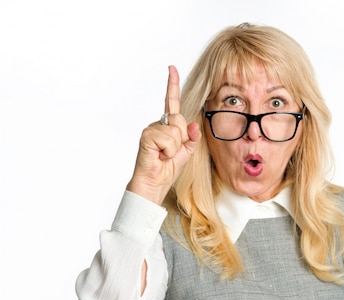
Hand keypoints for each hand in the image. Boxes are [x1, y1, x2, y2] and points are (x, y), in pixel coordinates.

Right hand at [126, 65, 201, 204]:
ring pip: (175, 130)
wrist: (155, 183)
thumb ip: (192, 138)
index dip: (172, 85)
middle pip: (180, 119)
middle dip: (182, 138)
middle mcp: (158, 124)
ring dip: (175, 147)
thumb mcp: (186, 152)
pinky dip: (168, 151)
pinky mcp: (146, 136)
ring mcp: (151, 129)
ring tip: (165, 155)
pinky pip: (169, 138)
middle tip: (172, 152)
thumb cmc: (167, 168)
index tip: (171, 68)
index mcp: (168, 125)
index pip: (172, 102)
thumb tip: (194, 125)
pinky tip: (160, 156)